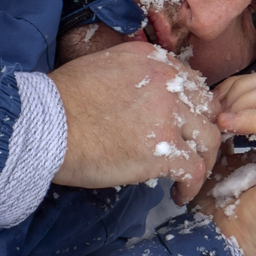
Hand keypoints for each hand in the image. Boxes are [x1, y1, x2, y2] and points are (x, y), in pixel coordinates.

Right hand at [49, 40, 220, 196]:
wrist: (46, 125)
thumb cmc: (59, 102)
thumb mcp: (100, 67)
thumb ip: (128, 76)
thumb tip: (136, 99)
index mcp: (150, 61)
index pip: (190, 82)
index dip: (192, 107)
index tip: (184, 125)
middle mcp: (166, 83)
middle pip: (206, 108)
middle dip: (202, 131)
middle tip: (192, 150)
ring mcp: (168, 116)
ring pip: (208, 138)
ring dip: (203, 159)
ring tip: (190, 176)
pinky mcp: (163, 150)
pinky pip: (194, 169)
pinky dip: (192, 185)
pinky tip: (179, 194)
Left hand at [185, 66, 255, 255]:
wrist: (224, 243)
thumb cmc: (222, 202)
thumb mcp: (227, 147)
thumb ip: (235, 117)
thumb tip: (224, 88)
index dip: (247, 83)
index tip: (215, 103)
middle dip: (248, 87)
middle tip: (217, 109)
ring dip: (249, 100)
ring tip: (221, 120)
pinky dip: (254, 119)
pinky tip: (227, 126)